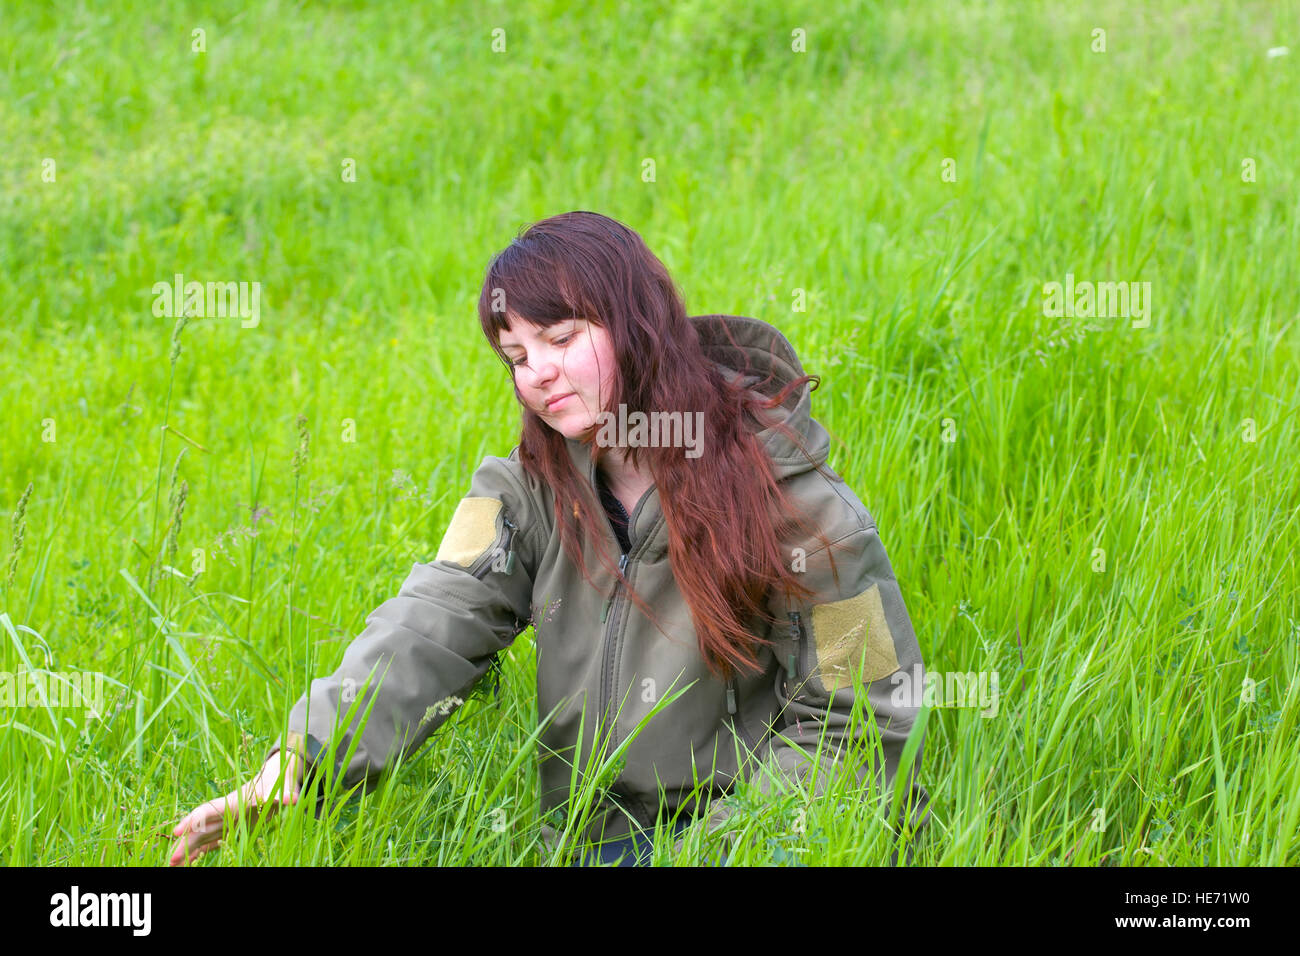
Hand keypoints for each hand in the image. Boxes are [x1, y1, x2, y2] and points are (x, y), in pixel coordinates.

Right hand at [168, 750, 301, 865]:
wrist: (275, 782)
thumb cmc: (277, 784)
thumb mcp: (281, 790)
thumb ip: (284, 796)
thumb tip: (293, 799)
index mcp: (233, 802)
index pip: (208, 810)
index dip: (193, 820)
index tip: (178, 831)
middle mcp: (224, 813)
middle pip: (199, 828)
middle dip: (184, 843)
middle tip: (170, 861)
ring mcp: (225, 822)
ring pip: (201, 838)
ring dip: (186, 851)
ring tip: (171, 866)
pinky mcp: (230, 830)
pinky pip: (209, 843)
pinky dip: (198, 853)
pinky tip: (187, 863)